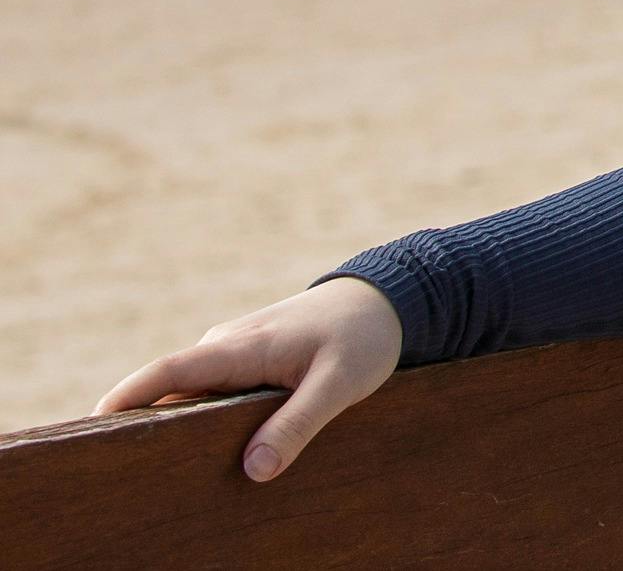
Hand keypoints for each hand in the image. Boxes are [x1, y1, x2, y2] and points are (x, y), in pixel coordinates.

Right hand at [94, 278, 400, 481]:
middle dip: (136, 420)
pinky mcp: (247, 361)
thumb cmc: (364, 338)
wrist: (388, 299)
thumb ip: (298, 424)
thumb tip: (253, 469)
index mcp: (239, 347)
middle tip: (112, 468)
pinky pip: (209, 389)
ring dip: (168, 420)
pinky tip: (195, 449)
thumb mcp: (339, 384)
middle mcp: (226, 347)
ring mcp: (234, 352)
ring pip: (188, 390)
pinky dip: (195, 414)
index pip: (167, 371)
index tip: (87, 428)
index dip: (124, 397)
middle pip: (168, 387)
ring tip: (147, 470)